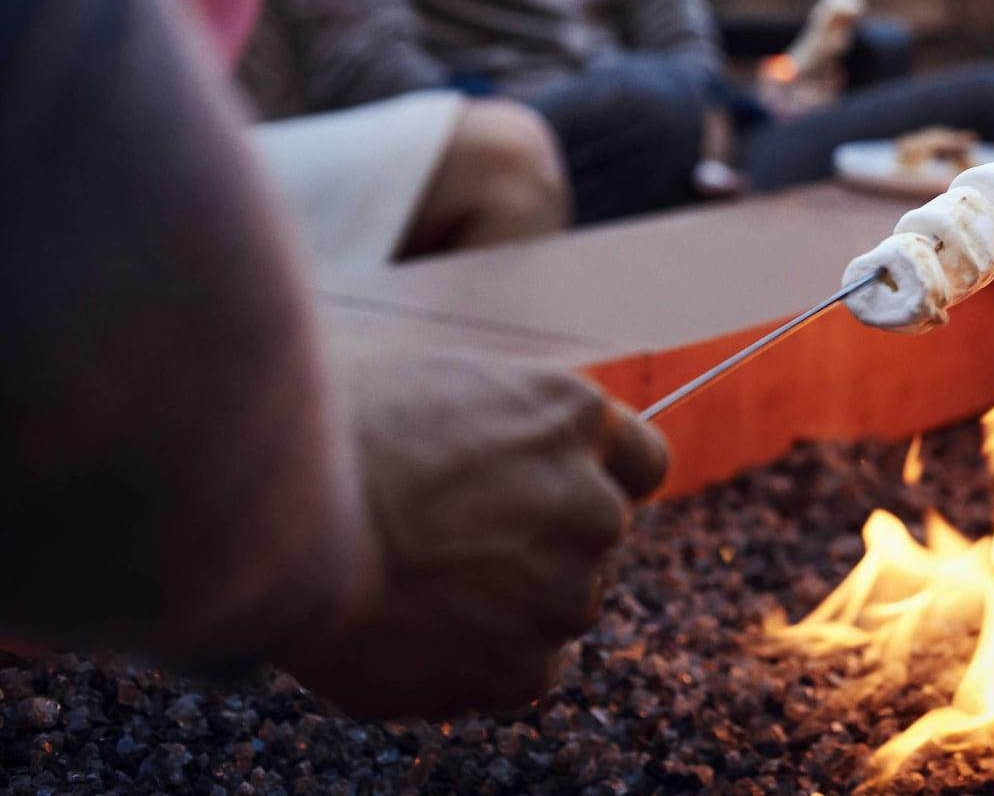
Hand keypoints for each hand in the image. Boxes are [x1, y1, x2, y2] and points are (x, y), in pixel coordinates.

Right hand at [281, 348, 667, 718]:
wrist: (277, 517)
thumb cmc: (330, 437)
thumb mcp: (442, 392)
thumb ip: (508, 436)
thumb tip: (514, 461)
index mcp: (573, 417)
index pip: (642, 463)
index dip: (595, 482)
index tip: (552, 498)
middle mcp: (591, 503)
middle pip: (596, 541)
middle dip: (540, 546)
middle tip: (448, 548)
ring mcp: (565, 590)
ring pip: (559, 610)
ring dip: (507, 609)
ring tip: (412, 590)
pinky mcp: (523, 665)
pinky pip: (525, 674)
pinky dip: (479, 668)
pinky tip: (412, 637)